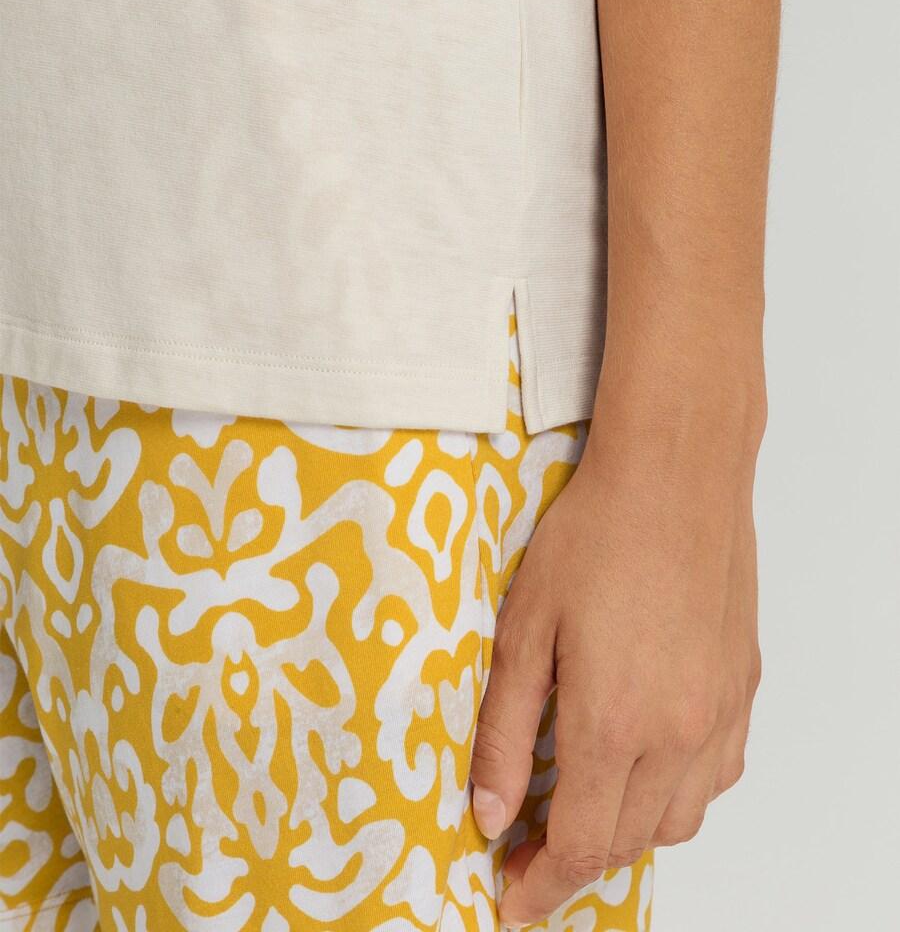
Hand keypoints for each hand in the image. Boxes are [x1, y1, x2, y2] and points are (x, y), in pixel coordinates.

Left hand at [469, 368, 764, 927]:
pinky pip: (718, 774)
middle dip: (576, 863)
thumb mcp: (522, 631)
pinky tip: (647, 763)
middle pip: (628, 842)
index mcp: (613, 724)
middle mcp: (677, 733)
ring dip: (628, 831)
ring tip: (586, 807)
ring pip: (679, 818)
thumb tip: (491, 812)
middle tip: (532, 849)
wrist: (674, 475)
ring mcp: (719, 712)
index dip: (540, 885)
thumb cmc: (592, 537)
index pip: (578, 846)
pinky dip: (678, 792)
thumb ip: (505, 732)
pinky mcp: (743, 686)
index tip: (513, 899)